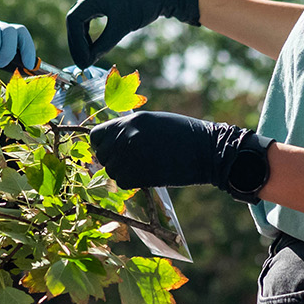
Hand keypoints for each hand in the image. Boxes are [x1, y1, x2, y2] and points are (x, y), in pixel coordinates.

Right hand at [64, 0, 200, 67]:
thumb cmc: (144, 7)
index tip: (82, 59)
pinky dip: (89, 32)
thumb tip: (88, 61)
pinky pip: (89, 16)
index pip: (73, 19)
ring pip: (80, 19)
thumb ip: (104, 45)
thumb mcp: (122, 28)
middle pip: (74, 19)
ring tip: (87, 56)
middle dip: (77, 42)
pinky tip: (93, 45)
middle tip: (82, 62)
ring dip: (82, 38)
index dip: (76, 42)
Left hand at [89, 111, 258, 190]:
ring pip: (112, 170)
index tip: (113, 149)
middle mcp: (127, 136)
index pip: (97, 136)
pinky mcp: (140, 174)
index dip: (102, 144)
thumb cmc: (183, 134)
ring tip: (143, 167)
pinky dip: (132, 182)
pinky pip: (123, 182)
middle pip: (103, 155)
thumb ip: (130, 129)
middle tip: (132, 162)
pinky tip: (147, 176)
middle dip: (113, 160)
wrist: (206, 150)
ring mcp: (132, 155)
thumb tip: (111, 141)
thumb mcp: (153, 122)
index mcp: (131, 121)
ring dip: (123, 172)